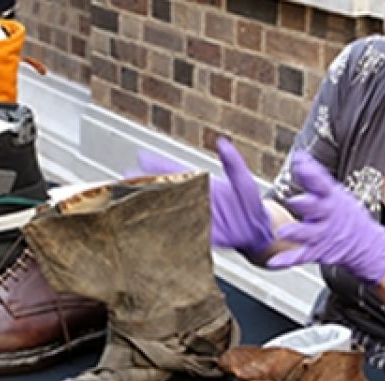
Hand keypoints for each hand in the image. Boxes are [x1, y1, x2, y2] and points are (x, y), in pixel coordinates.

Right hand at [135, 138, 273, 256]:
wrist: (259, 233)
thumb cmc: (252, 206)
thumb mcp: (244, 182)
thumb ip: (233, 164)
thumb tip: (222, 143)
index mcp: (203, 184)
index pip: (176, 171)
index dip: (159, 164)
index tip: (141, 156)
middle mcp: (195, 200)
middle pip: (166, 190)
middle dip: (146, 184)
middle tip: (125, 177)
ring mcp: (194, 217)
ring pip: (167, 209)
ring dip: (149, 205)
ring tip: (129, 200)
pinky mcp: (197, 234)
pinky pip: (178, 231)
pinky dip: (165, 228)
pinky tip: (150, 226)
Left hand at [267, 151, 384, 284]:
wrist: (367, 245)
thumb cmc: (345, 215)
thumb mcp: (334, 193)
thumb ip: (314, 178)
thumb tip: (299, 157)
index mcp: (332, 199)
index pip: (322, 183)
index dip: (311, 173)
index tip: (299, 161)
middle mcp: (328, 216)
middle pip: (317, 209)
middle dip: (306, 204)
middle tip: (294, 200)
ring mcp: (324, 235)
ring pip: (309, 234)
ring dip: (297, 232)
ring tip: (283, 232)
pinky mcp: (319, 252)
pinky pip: (301, 256)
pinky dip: (287, 260)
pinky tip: (273, 262)